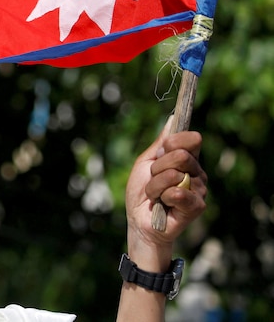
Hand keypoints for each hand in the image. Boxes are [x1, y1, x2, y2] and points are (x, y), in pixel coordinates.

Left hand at [125, 117, 206, 262]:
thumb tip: (173, 119)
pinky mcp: (197, 206)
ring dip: (155, 186)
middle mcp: (197, 172)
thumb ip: (160, 144)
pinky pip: (178, 193)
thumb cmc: (141, 191)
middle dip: (157, 168)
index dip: (175, 141)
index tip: (163, 149)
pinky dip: (163, 198)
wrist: (138, 220)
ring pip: (174, 175)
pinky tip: (164, 204)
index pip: (191, 139)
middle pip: (180, 155)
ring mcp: (199, 189)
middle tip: (153, 180)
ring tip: (156, 196)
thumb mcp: (145, 163)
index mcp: (187, 159)